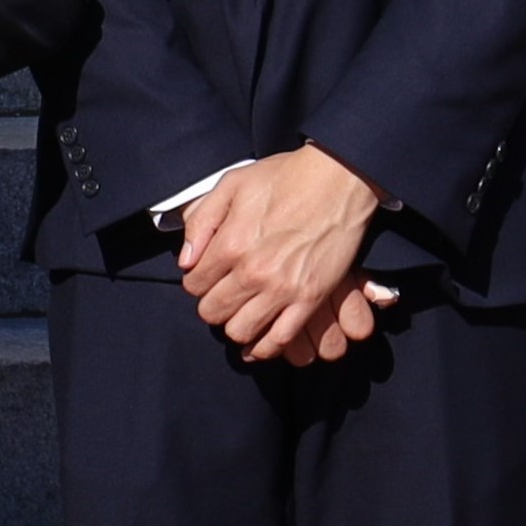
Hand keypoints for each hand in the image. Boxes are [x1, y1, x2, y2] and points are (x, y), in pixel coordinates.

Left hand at [177, 144, 388, 362]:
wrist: (339, 180)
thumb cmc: (285, 178)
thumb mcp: (231, 185)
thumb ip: (201, 222)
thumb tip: (186, 261)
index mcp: (230, 244)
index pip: (193, 285)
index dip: (197, 282)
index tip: (208, 276)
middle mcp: (252, 272)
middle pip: (213, 312)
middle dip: (212, 305)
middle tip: (223, 294)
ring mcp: (282, 289)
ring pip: (241, 331)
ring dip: (236, 325)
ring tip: (242, 312)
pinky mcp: (310, 299)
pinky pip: (280, 339)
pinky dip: (266, 346)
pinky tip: (260, 340)